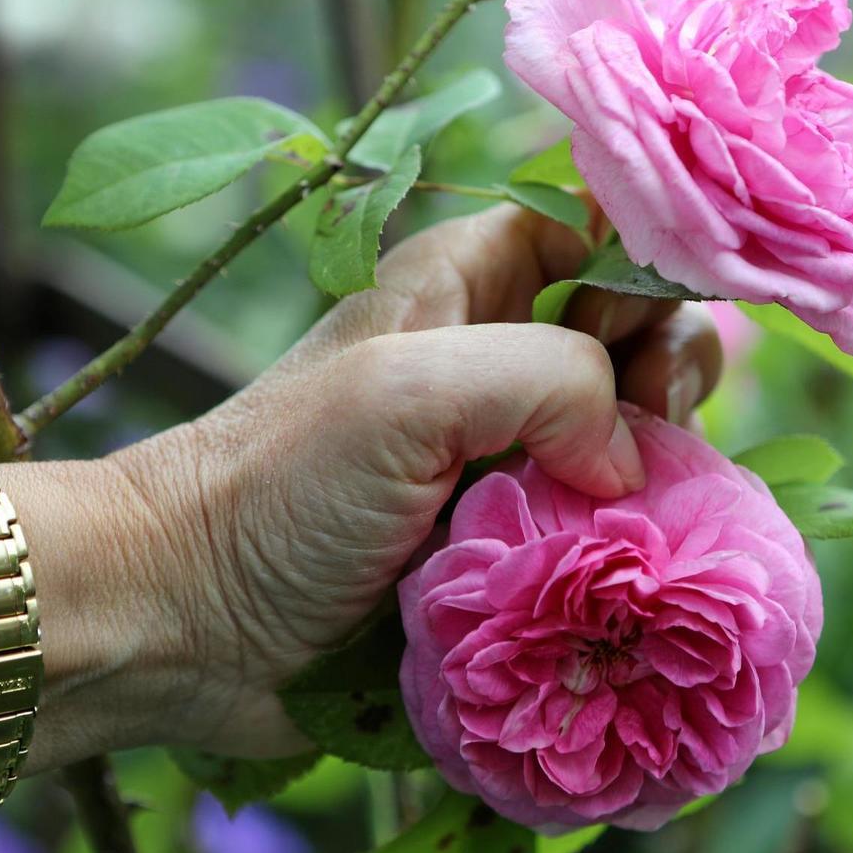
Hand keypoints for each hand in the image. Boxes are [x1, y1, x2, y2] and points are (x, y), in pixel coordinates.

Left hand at [105, 205, 723, 756]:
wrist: (186, 621)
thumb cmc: (278, 490)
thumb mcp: (408, 393)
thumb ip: (551, 379)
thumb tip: (632, 462)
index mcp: (470, 279)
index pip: (609, 230)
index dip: (653, 273)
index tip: (651, 352)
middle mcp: (497, 354)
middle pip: (641, 337)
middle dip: (666, 386)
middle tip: (635, 450)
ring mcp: (506, 454)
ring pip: (635, 440)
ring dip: (654, 479)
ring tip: (615, 524)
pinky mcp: (507, 543)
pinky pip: (603, 527)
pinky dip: (627, 546)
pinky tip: (620, 573)